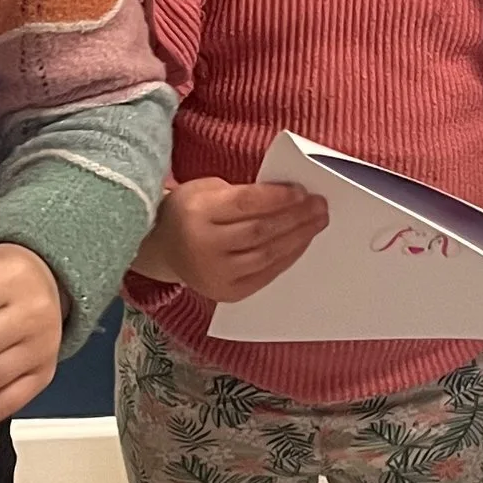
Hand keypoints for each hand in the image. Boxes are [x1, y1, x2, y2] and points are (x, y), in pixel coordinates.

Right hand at [133, 178, 328, 303]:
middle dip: (295, 217)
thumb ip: (241, 193)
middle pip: (260, 231)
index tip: (302, 191)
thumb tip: (288, 196)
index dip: (278, 197)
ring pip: (266, 255)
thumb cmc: (191, 211)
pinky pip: (265, 274)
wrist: (163, 248)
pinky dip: (287, 257)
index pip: (245, 204)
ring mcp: (214, 274)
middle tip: (320, 206)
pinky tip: (301, 242)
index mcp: (196, 212)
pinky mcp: (225, 293)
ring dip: (298, 237)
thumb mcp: (206, 190)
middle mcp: (203, 246)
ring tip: (317, 222)